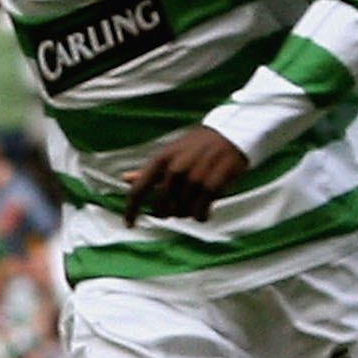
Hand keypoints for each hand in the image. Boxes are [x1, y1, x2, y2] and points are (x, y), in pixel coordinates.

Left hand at [123, 128, 249, 223]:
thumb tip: (125, 179)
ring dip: (187, 212)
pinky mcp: (213, 185)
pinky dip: (201, 216)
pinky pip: (200, 213)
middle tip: (176, 206)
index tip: (129, 223)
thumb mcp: (169, 153)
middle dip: (167, 212)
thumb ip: (148, 170)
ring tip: (195, 201)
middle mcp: (175, 169)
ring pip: (182, 212)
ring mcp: (194, 178)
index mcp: (161, 160)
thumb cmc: (197, 146)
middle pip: (161, 207)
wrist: (231, 134)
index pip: (138, 190)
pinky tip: (205, 211)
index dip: (131, 210)